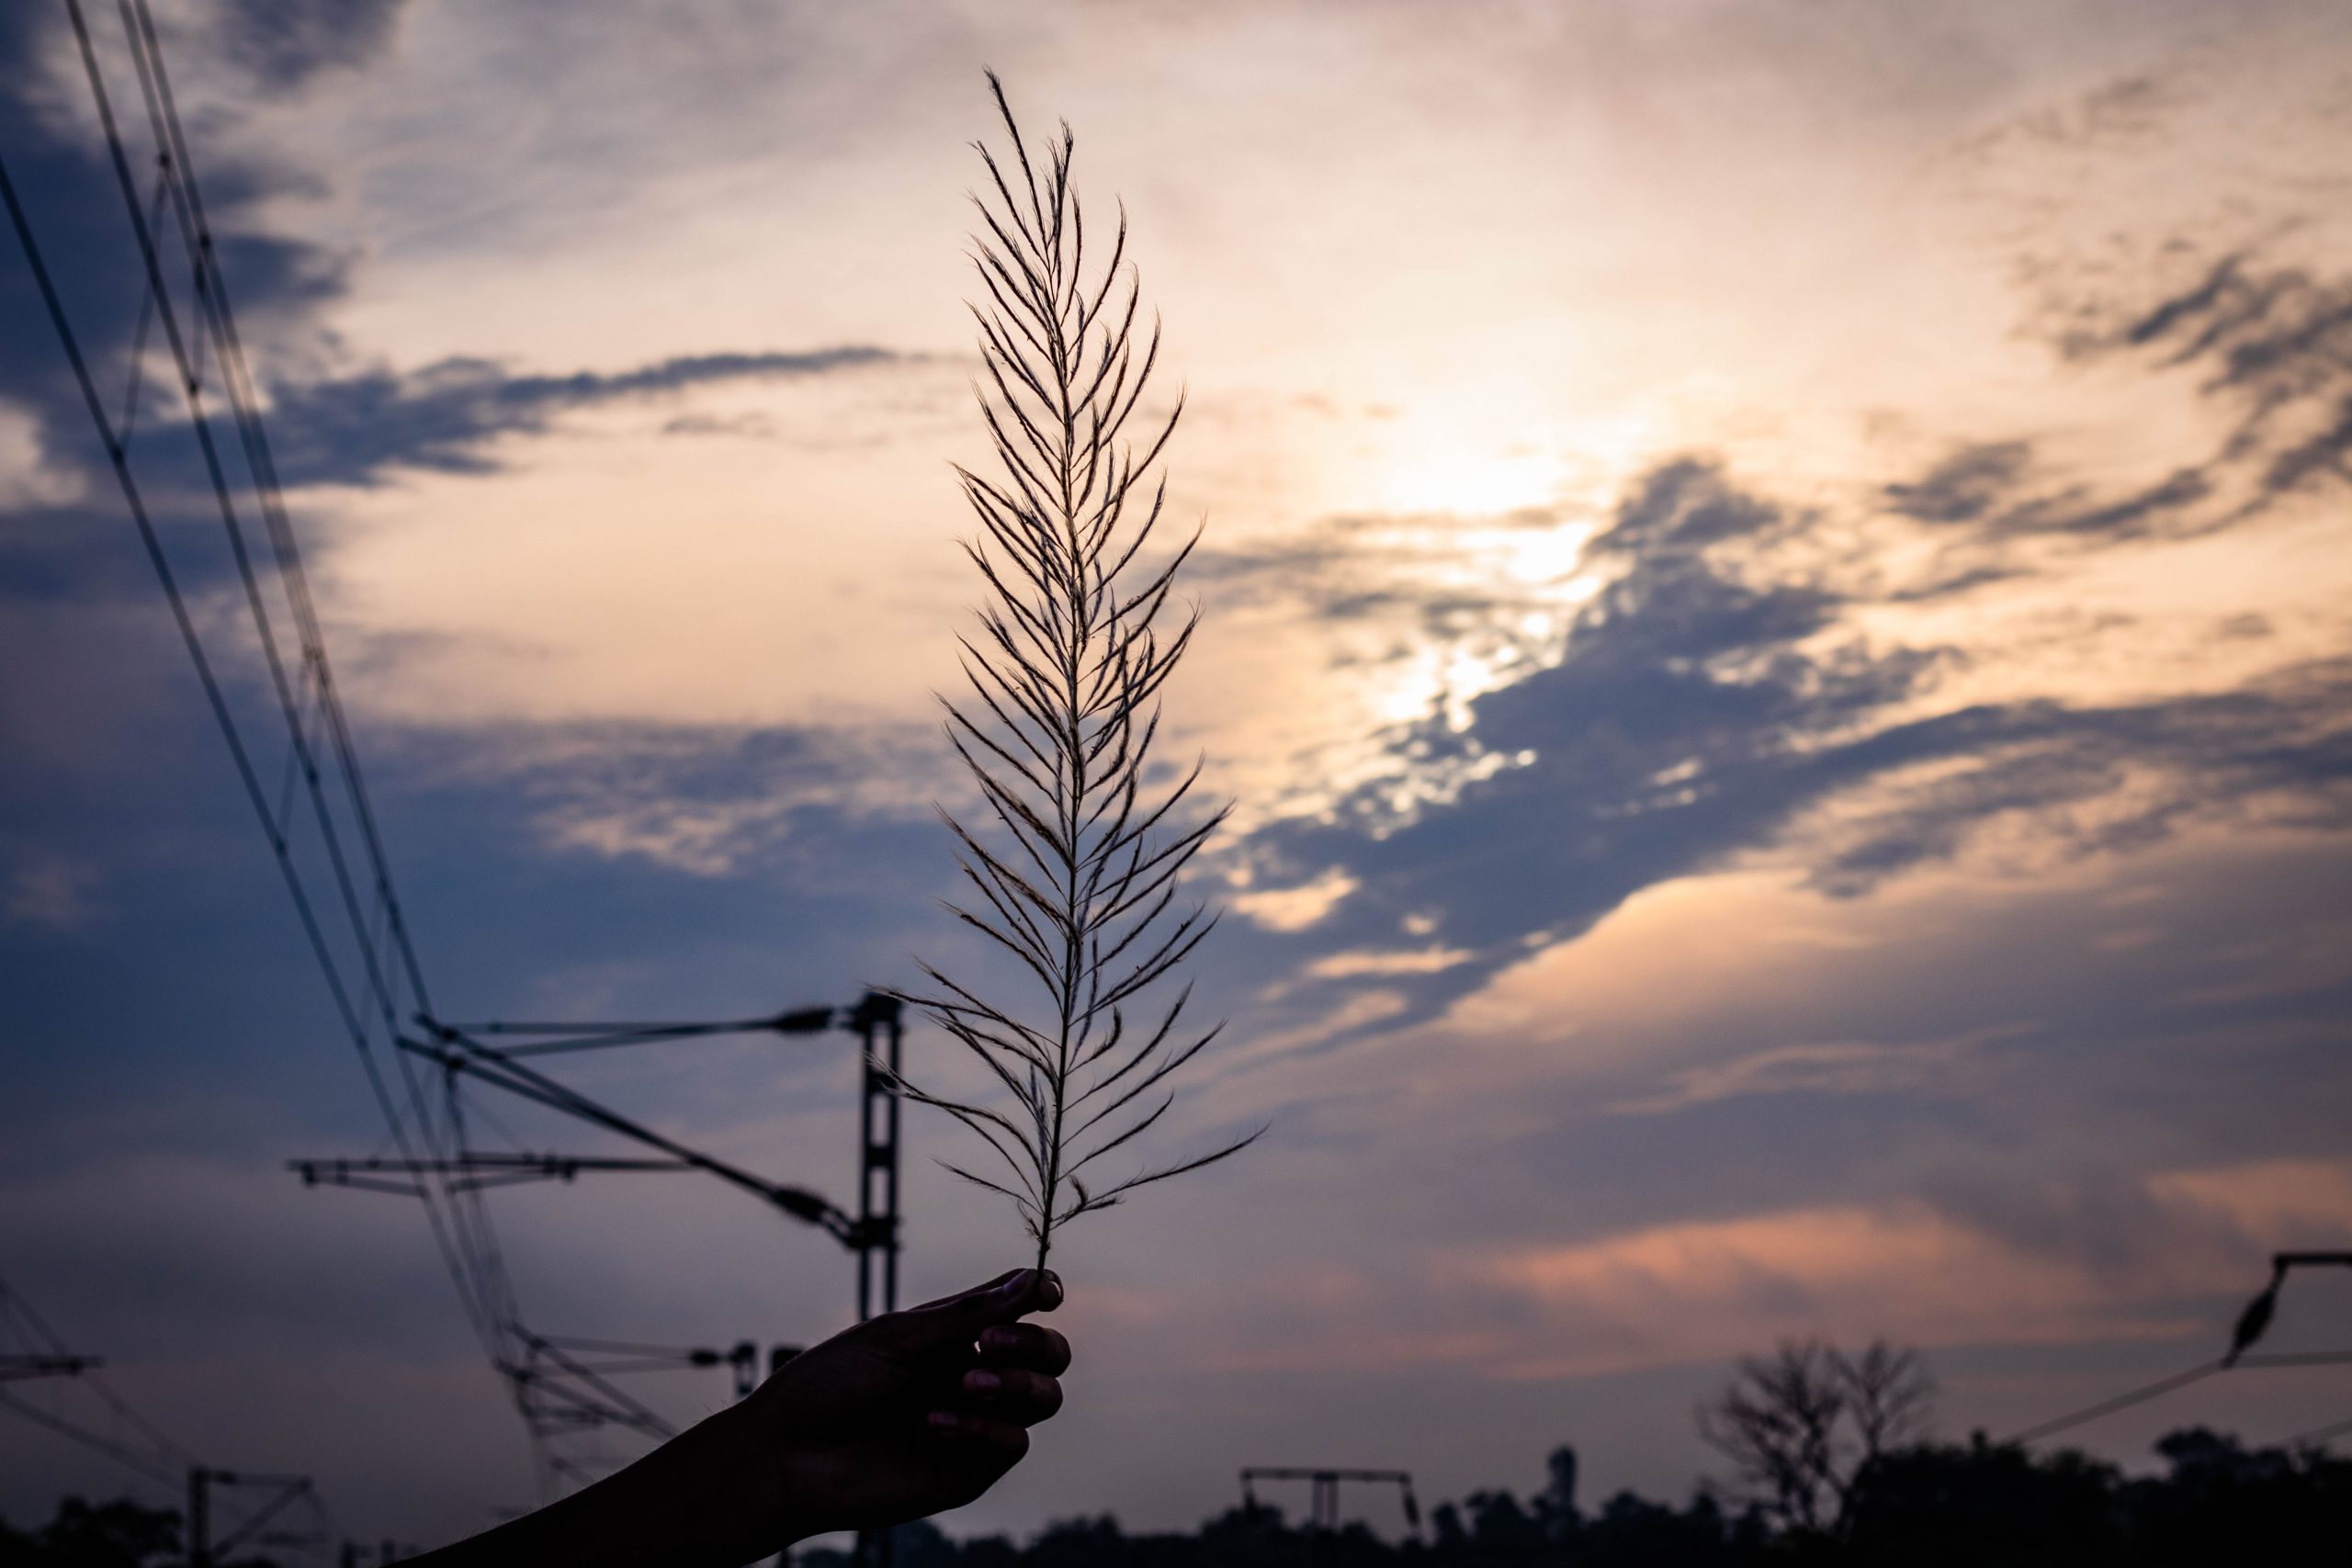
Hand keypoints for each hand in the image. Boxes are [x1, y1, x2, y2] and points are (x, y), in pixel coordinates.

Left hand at [751, 1267, 1068, 1537]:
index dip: (1043, 1291)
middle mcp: (974, 1371)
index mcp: (955, 1332)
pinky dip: (984, 1427)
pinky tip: (936, 1424)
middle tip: (990, 1344)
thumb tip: (1030, 1281)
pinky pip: (1013, 1442)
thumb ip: (966, 1315)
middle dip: (1033, 1342)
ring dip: (1017, 1384)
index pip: (1019, 1303)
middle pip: (1049, 1352)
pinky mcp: (972, 1467)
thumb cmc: (828, 1387)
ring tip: (968, 1385)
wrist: (789, 1457)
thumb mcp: (895, 1337)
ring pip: (1044, 1396)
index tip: (1044, 1293)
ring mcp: (978, 1420)